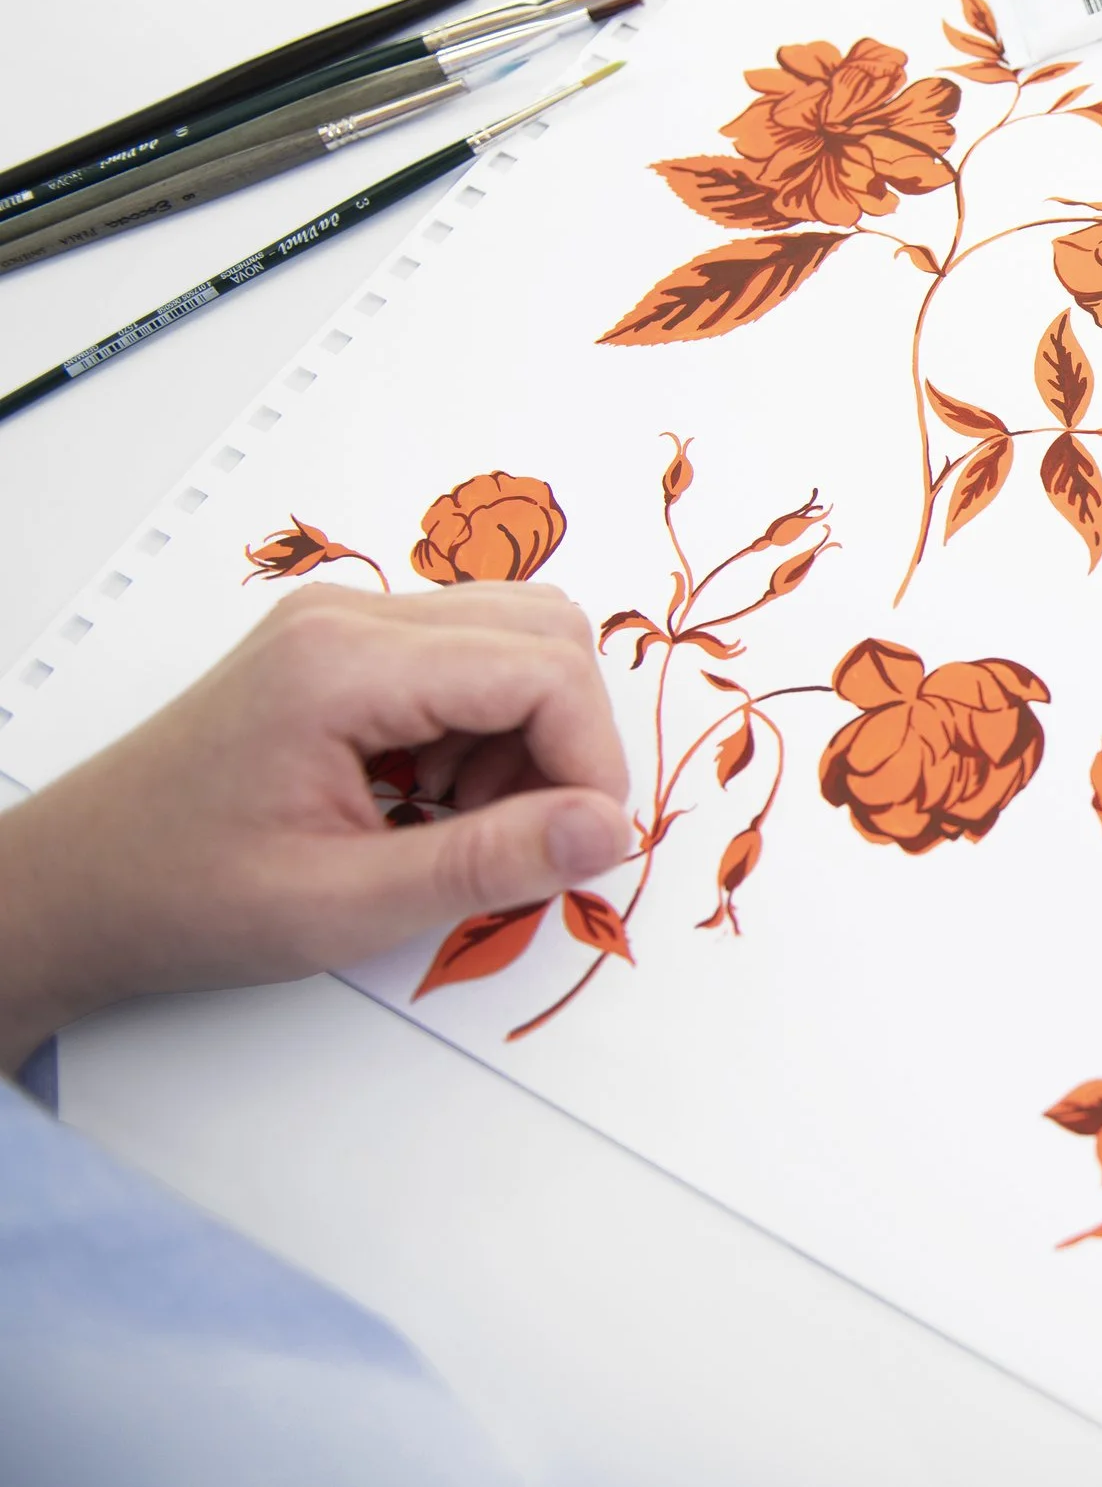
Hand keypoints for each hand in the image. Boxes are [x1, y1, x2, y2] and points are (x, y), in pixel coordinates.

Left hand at [0, 583, 632, 1069]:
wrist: (73, 886)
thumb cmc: (184, 899)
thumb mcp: (344, 905)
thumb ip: (489, 863)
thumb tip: (608, 830)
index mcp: (342, 665)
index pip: (542, 668)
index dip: (590, 759)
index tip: (582, 845)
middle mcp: (349, 616)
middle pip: (546, 632)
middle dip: (568, 738)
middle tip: (527, 832)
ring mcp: (345, 623)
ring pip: (518, 636)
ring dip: (530, 731)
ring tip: (469, 819)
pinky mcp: (345, 646)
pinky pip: (471, 656)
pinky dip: (489, 726)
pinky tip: (437, 796)